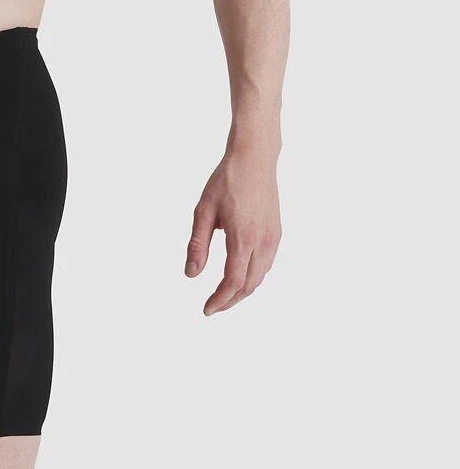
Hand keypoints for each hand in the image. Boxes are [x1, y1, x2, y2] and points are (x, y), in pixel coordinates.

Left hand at [185, 148, 280, 314]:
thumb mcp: (203, 211)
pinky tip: (239, 275)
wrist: (254, 159)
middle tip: (212, 306)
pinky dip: (253, 277)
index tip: (206, 309)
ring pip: (260, 277)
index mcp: (243, 238)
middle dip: (230, 300)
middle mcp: (263, 242)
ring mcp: (273, 238)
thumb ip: (198, 244)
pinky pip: (266, 264)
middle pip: (249, 285)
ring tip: (223, 295)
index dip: (219, 300)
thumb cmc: (226, 182)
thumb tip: (191, 274)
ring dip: (242, 290)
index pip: (233, 282)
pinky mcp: (277, 233)